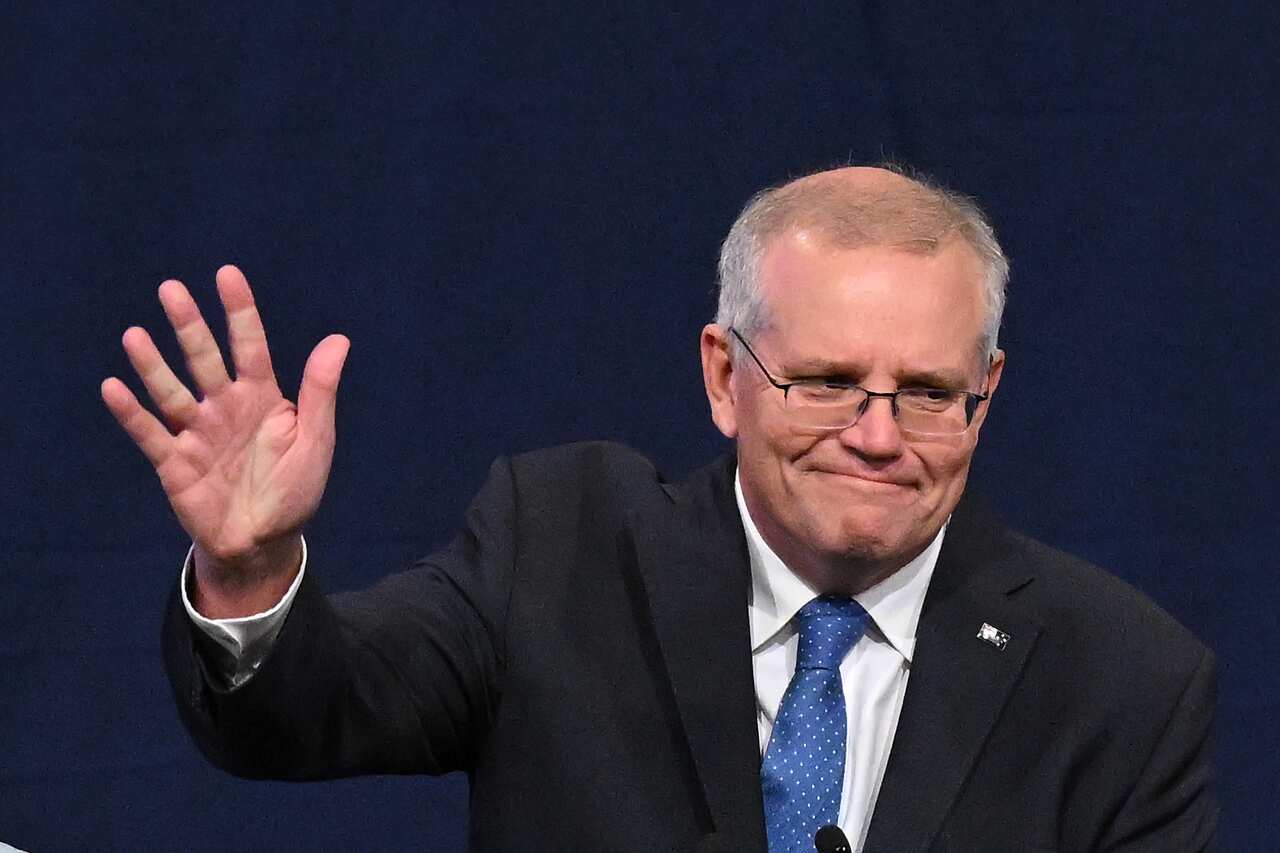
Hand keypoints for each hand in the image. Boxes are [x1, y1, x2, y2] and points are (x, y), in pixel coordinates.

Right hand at [102, 265, 349, 615]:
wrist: (263, 542)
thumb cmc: (293, 489)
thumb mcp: (315, 441)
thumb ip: (320, 392)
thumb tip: (338, 340)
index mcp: (262, 398)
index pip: (250, 346)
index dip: (239, 312)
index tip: (227, 274)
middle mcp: (224, 407)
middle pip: (204, 359)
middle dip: (189, 326)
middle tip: (171, 289)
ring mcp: (196, 432)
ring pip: (171, 391)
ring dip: (153, 365)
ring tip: (135, 335)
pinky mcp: (174, 462)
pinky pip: (149, 433)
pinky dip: (131, 413)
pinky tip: (112, 387)